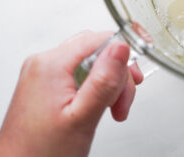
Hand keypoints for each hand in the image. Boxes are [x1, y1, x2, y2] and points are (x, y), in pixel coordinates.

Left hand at [0, 31, 143, 156]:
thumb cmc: (40, 154)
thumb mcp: (82, 117)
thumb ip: (103, 80)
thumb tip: (121, 46)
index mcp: (51, 65)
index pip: (98, 38)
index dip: (125, 48)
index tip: (143, 55)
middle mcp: (43, 64)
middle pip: (96, 50)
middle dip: (117, 75)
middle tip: (124, 101)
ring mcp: (42, 75)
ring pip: (90, 64)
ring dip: (108, 85)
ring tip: (112, 111)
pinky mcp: (44, 87)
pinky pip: (78, 76)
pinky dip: (94, 90)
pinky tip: (98, 109)